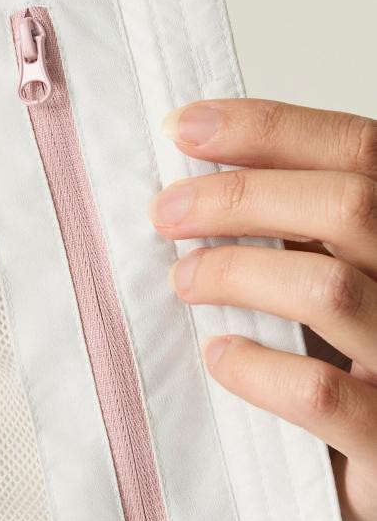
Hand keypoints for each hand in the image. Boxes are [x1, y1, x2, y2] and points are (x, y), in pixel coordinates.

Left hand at [149, 99, 376, 520]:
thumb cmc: (355, 357)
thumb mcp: (340, 275)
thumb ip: (300, 234)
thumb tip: (198, 180)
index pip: (359, 150)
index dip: (267, 127)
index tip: (182, 126)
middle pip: (348, 205)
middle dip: (238, 197)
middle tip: (164, 212)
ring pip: (328, 290)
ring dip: (235, 274)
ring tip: (182, 281)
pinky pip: (319, 394)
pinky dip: (255, 368)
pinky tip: (218, 357)